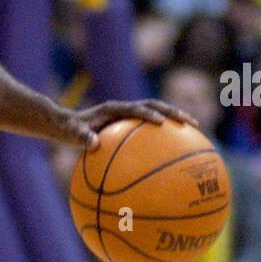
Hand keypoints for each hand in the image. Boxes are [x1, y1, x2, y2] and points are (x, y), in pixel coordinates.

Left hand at [54, 99, 198, 151]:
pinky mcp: (131, 125)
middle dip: (174, 113)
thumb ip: (80, 136)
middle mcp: (125, 109)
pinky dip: (164, 137)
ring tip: (195, 133)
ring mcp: (129, 117)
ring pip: (158, 115)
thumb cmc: (68, 129)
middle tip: (191, 123)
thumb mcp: (71, 133)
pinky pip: (150, 131)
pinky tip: (175, 155)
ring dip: (175, 121)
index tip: (162, 123)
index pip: (136, 109)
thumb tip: (92, 143)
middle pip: (156, 106)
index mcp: (114, 109)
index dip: (149, 114)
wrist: (65, 124)